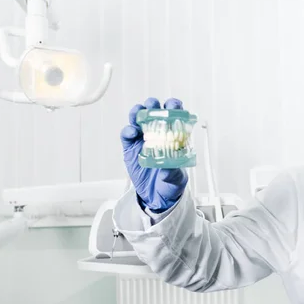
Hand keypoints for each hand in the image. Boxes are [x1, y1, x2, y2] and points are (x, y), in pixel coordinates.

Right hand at [120, 98, 188, 212]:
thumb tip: (167, 165)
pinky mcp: (130, 148)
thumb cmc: (170, 184)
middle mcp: (157, 134)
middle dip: (153, 105)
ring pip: (138, 119)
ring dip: (138, 112)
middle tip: (153, 105)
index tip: (173, 105)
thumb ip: (172, 172)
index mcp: (173, 137)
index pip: (174, 116)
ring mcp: (142, 140)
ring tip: (139, 113)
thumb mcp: (176, 179)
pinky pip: (127, 135)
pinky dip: (128, 130)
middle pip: (154, 112)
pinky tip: (132, 132)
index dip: (173, 107)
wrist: (156, 197)